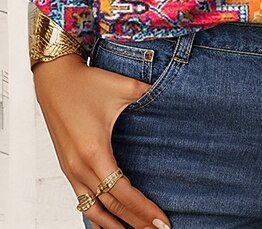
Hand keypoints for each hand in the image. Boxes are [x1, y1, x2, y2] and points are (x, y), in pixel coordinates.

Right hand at [32, 53, 171, 228]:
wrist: (55, 79)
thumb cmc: (87, 82)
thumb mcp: (123, 87)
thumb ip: (151, 93)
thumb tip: (176, 95)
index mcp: (95, 154)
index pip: (123, 194)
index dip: (143, 210)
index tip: (163, 222)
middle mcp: (80, 168)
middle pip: (111, 208)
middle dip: (136, 224)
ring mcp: (71, 170)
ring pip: (93, 211)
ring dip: (115, 226)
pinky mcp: (67, 167)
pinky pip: (82, 201)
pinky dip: (96, 216)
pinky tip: (108, 222)